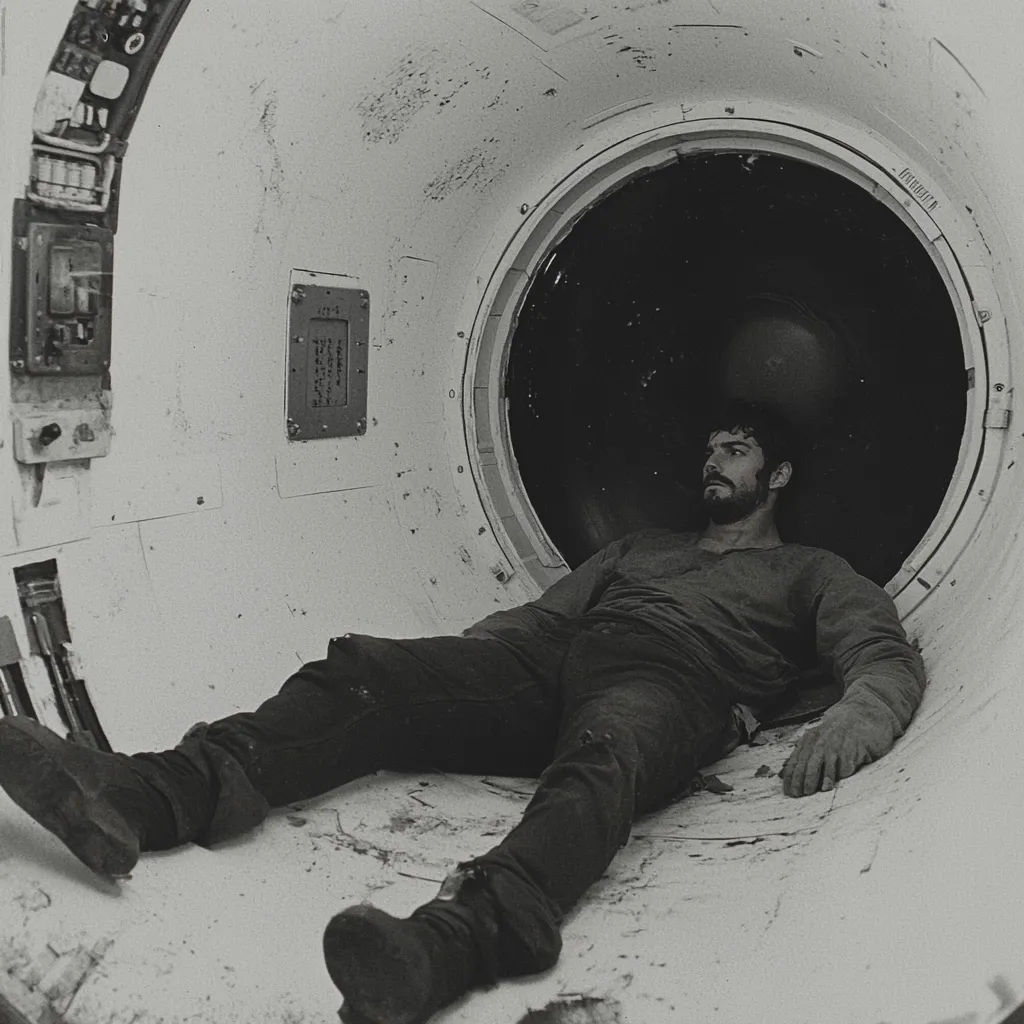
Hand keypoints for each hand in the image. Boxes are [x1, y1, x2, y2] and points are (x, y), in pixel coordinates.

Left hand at [780, 701, 896, 796]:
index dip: (791, 776)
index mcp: (810, 739)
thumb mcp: (817, 740)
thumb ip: (801, 756)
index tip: (788, 790)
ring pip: (824, 763)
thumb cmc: (839, 734)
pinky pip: (844, 763)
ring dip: (818, 778)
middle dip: (802, 779)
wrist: (863, 715)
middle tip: (799, 794)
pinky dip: (839, 774)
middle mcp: (821, 740)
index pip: (796, 759)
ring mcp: (837, 743)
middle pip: (808, 762)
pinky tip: (834, 782)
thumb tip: (782, 774)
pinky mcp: (853, 747)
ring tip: (813, 791)